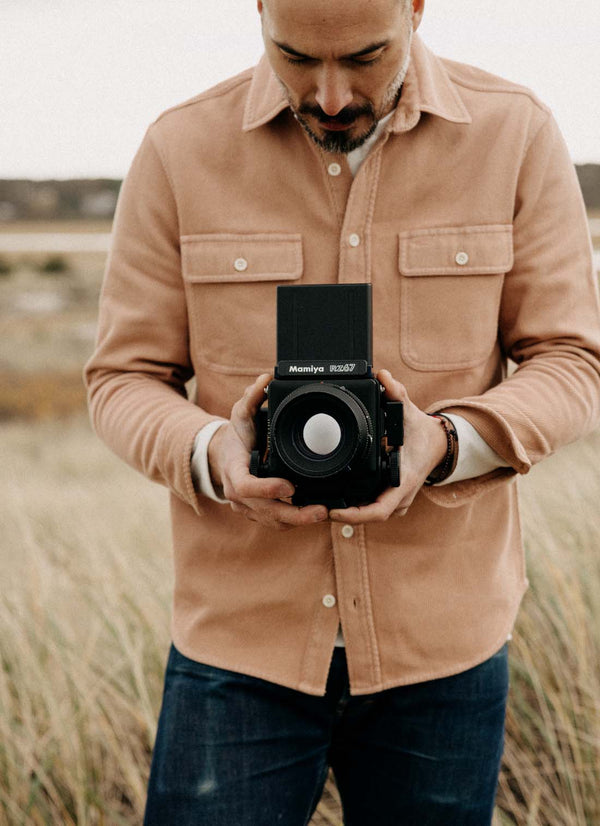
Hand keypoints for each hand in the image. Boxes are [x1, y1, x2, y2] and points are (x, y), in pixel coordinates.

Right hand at [208, 373, 328, 529]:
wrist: (221, 457)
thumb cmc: (235, 437)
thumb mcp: (240, 413)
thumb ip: (252, 396)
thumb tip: (266, 378)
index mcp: (234, 470)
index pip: (246, 486)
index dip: (267, 488)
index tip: (289, 485)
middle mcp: (238, 494)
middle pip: (265, 511)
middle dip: (294, 514)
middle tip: (320, 511)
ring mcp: (246, 507)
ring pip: (272, 521)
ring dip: (297, 521)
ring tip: (322, 514)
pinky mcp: (257, 514)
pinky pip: (275, 523)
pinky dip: (294, 522)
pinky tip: (312, 516)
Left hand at [329, 369, 447, 523]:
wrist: (439, 444)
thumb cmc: (423, 432)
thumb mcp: (410, 411)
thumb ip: (396, 393)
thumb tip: (383, 376)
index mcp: (404, 480)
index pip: (379, 510)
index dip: (356, 515)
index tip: (335, 512)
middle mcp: (400, 496)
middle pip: (369, 517)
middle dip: (344, 516)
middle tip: (318, 507)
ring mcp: (397, 500)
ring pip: (370, 515)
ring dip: (348, 513)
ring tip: (322, 504)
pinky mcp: (392, 499)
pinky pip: (372, 509)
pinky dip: (356, 508)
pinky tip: (336, 501)